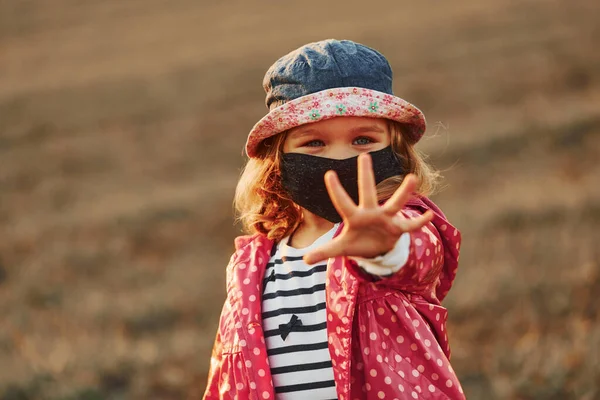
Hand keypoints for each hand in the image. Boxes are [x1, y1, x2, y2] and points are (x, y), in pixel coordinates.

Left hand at [303, 153, 433, 264]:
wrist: (375, 248)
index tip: (329, 174)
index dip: (336, 190)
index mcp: (354, 216)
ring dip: (403, 192)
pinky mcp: (397, 229)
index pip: (342, 202)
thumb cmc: (356, 242)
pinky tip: (429, 217)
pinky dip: (419, 223)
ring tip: (413, 178)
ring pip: (395, 203)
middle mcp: (370, 212)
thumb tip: (304, 260)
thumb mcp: (340, 248)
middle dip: (366, 175)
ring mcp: (385, 219)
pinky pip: (410, 226)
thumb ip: (324, 251)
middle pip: (368, 192)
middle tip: (364, 155)